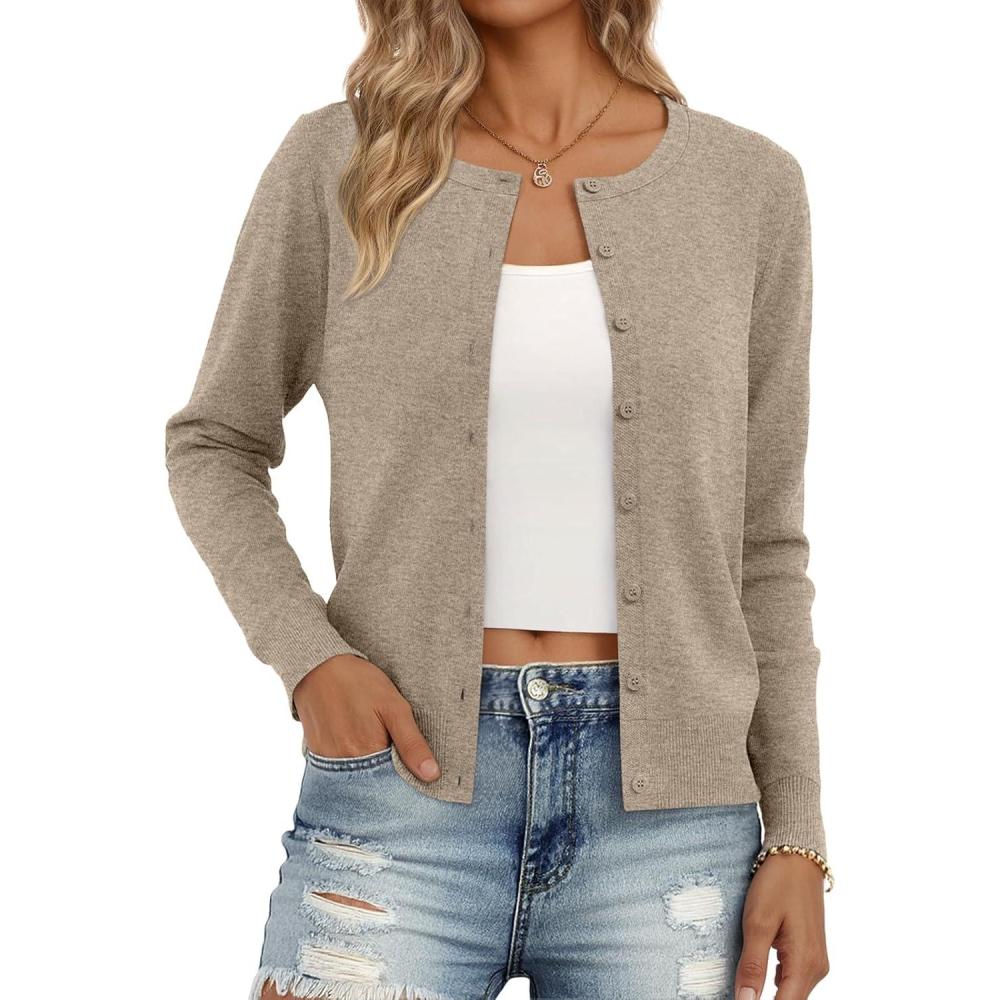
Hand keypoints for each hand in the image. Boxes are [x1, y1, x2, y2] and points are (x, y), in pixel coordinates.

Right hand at [292, 654, 440, 781]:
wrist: (319, 668)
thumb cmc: (360, 683)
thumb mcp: (394, 707)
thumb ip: (412, 743)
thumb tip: (431, 775)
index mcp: (368, 753)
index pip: (393, 786)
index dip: (407, 781)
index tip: (419, 776)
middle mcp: (345, 764)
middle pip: (374, 786)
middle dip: (388, 780)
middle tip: (396, 756)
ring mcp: (328, 762)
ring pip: (357, 780)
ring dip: (370, 774)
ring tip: (377, 749)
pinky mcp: (317, 756)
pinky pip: (339, 772)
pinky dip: (353, 767)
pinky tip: (360, 748)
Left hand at [734, 854, 828, 998]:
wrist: (797, 858)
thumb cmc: (777, 884)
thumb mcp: (758, 922)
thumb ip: (752, 965)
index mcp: (805, 964)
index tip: (738, 999)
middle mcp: (816, 968)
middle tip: (737, 991)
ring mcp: (816, 961)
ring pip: (791, 993)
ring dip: (769, 995)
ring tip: (744, 987)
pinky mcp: (810, 953)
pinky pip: (793, 980)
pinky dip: (776, 985)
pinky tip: (759, 978)